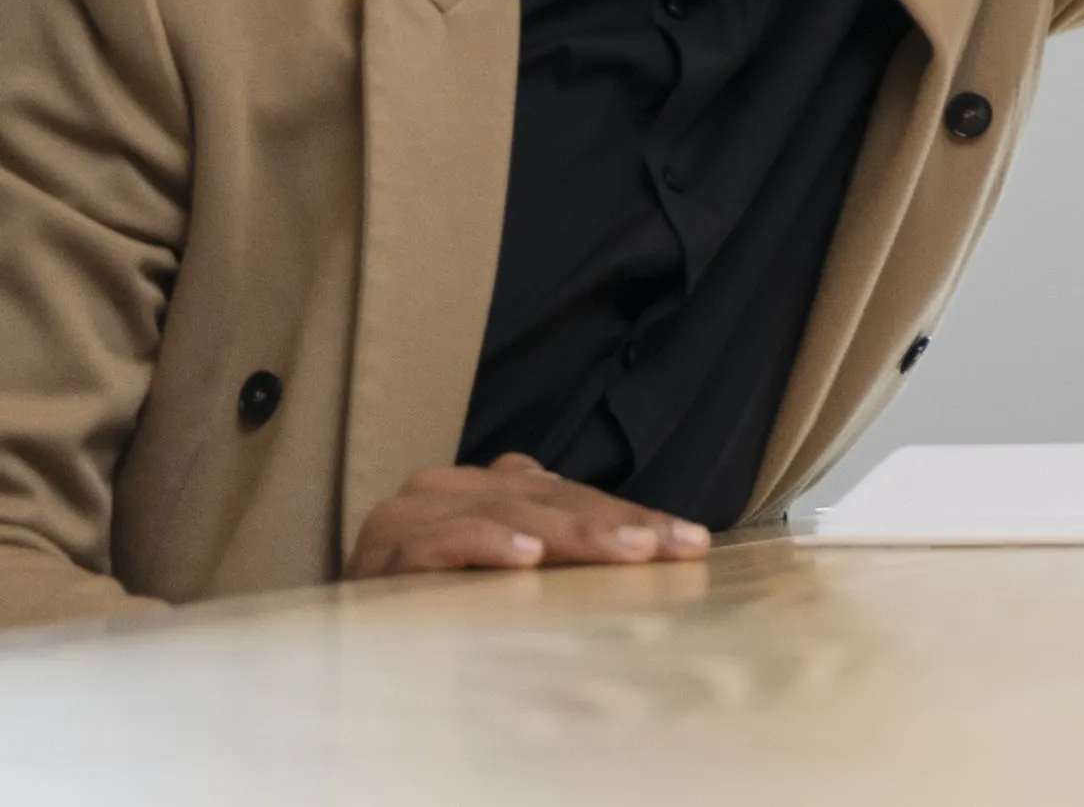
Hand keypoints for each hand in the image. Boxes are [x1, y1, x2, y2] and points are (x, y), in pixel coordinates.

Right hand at [349, 454, 712, 579]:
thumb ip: (563, 554)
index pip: (576, 496)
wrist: (347, 640)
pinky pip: (439, 542)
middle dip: (616, 525)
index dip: (636, 517)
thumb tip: (656, 552)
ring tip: (623, 549)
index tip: (693, 543)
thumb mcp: (513, 576)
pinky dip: (485, 546)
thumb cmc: (440, 608)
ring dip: (569, 532)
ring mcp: (414, 513)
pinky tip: (526, 557)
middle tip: (669, 546)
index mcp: (491, 486)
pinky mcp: (383, 551)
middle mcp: (453, 487)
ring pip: (507, 512)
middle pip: (549, 499)